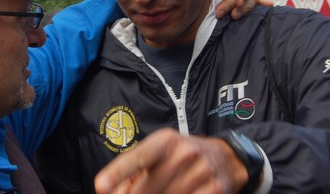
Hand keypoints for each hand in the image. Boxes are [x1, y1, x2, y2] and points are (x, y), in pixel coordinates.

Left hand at [94, 128, 247, 193]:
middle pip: (148, 189)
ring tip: (163, 192)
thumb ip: (133, 173)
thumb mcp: (159, 154)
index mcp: (165, 141)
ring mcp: (200, 172)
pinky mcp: (214, 190)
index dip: (117, 173)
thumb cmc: (182, 156)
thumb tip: (112, 192)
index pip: (138, 158)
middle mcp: (184, 153)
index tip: (101, 187)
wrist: (227, 157)